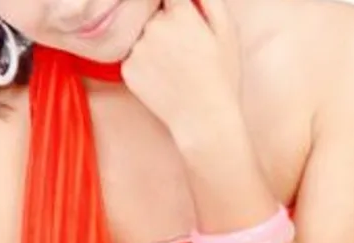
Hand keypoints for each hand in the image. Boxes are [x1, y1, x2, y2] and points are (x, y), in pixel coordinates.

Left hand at [120, 0, 241, 140]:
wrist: (203, 119)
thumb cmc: (221, 76)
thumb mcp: (227, 30)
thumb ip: (209, 0)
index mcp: (180, 13)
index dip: (173, 5)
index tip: (177, 14)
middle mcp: (154, 27)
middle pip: (153, 14)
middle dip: (165, 25)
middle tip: (184, 49)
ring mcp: (137, 49)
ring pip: (141, 35)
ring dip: (153, 44)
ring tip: (174, 66)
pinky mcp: (127, 69)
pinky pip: (132, 56)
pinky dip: (144, 63)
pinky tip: (162, 78)